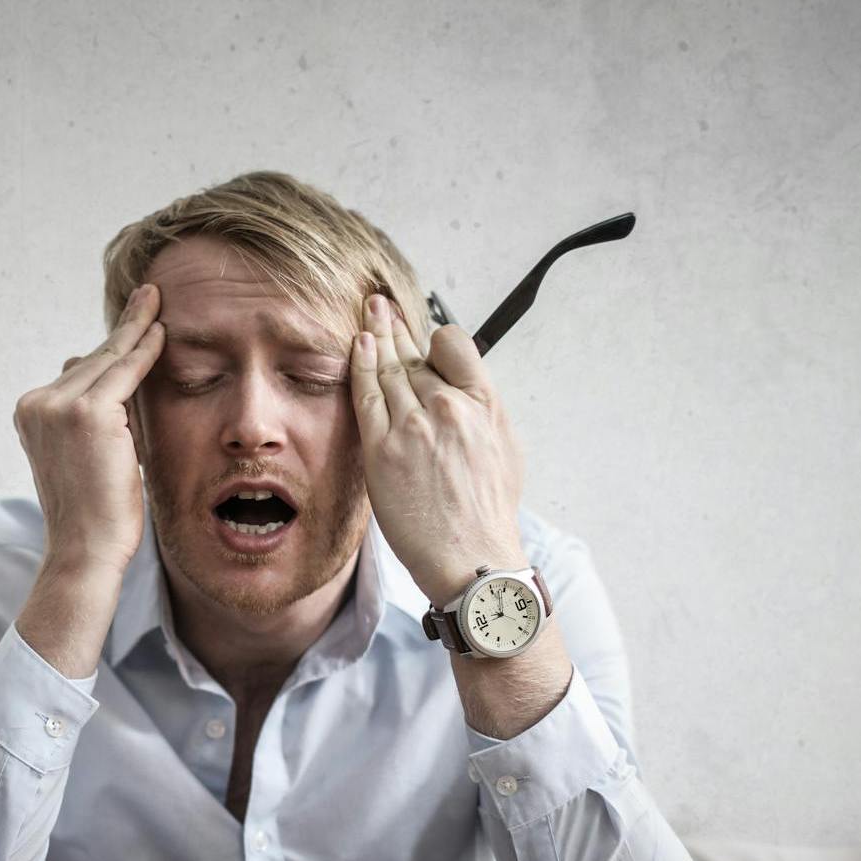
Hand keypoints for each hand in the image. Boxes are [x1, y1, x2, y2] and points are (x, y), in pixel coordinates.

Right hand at [13, 283, 163, 579]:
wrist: (86, 549)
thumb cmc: (94, 513)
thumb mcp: (86, 455)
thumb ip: (92, 415)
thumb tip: (103, 373)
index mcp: (31, 414)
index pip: (78, 373)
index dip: (107, 349)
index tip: (129, 322)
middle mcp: (37, 404)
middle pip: (91, 361)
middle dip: (122, 333)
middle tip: (147, 296)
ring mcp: (58, 406)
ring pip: (107, 362)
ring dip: (135, 332)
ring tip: (154, 301)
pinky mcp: (88, 413)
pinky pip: (124, 373)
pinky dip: (144, 351)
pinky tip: (160, 331)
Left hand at [348, 294, 527, 604]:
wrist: (472, 556)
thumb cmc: (488, 511)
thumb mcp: (503, 448)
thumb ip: (480, 410)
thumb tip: (462, 389)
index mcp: (482, 404)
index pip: (453, 345)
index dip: (435, 340)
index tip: (424, 340)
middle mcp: (448, 406)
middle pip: (414, 354)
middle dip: (394, 326)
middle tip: (379, 304)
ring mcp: (413, 426)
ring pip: (388, 368)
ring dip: (374, 337)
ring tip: (366, 315)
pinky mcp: (382, 449)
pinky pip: (366, 395)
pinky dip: (359, 365)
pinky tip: (356, 346)